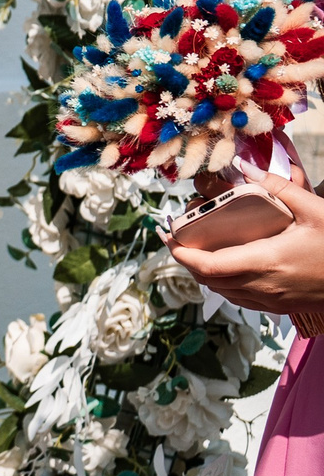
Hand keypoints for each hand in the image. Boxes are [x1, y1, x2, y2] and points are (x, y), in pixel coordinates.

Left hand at [170, 172, 323, 321]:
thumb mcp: (315, 211)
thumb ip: (279, 189)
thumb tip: (245, 168)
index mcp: (266, 262)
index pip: (207, 266)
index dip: (180, 254)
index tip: (166, 236)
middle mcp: (263, 286)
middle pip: (208, 280)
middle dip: (186, 261)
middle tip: (175, 238)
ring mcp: (271, 300)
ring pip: (222, 291)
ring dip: (203, 273)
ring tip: (195, 249)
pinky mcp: (280, 306)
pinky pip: (240, 297)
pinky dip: (224, 283)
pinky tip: (226, 265)